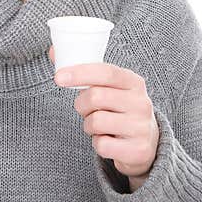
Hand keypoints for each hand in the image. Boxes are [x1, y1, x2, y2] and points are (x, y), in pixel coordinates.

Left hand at [48, 46, 158, 190]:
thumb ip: (86, 72)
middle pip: (95, 97)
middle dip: (81, 104)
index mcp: (134, 82)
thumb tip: (54, 51)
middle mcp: (141, 103)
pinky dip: (98, 144)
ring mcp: (141, 127)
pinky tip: (109, 140)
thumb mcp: (110, 89)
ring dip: (89, 125)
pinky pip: (101, 145)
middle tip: (86, 109)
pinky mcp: (138, 149)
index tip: (59, 77)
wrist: (146, 143)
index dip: (80, 73)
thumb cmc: (119, 110)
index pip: (106, 72)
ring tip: (100, 126)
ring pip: (95, 122)